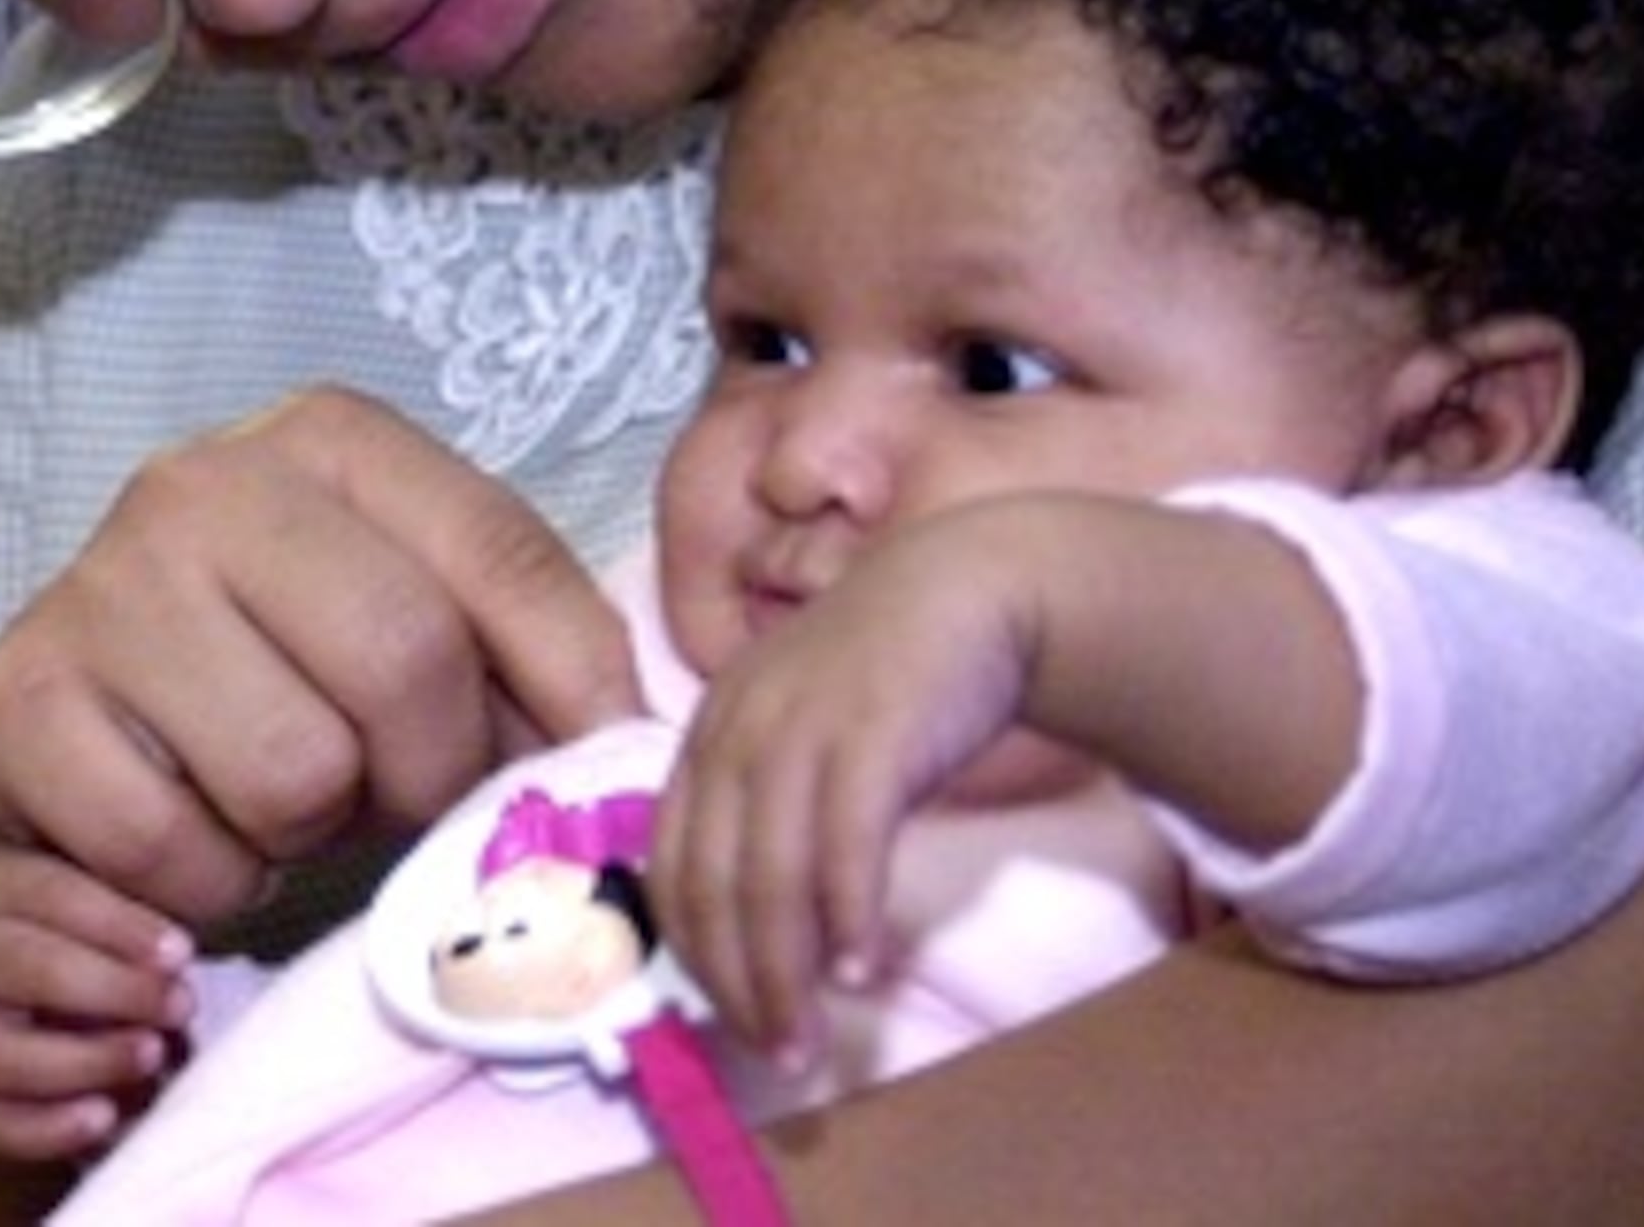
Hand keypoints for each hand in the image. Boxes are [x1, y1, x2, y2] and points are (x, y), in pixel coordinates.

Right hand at [0, 386, 641, 933]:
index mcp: (328, 439)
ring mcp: (100, 582)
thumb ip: (522, 659)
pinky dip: (203, 881)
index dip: (574, 686)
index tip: (595, 769)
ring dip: (304, 832)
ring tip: (270, 799)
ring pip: (293, 767)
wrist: (64, 743)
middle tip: (394, 800)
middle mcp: (202, 479)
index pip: (502, 555)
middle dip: (429, 774)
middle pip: (404, 658)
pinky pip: (176, 844)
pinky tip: (186, 830)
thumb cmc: (276, 685)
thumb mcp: (411, 636)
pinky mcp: (19, 698)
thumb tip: (636, 748)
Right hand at [0, 848, 194, 1164]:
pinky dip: (50, 1129)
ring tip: (151, 1056)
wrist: (47, 985)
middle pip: (25, 968)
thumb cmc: (92, 933)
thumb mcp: (108, 894)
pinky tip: (105, 1117)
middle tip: (180, 1004)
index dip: (119, 926)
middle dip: (111, 990)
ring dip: (85, 1062)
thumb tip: (176, 957)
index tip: (181, 953)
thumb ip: (135, 906)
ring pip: (0, 1054)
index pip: (51, 894)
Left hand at [648, 509, 1049, 1064]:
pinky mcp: (871, 731)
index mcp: (708, 735)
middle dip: (737, 983)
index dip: (693, 954)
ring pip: (769, 876)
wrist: (973, 587)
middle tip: (774, 1056)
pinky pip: (845, 843)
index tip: (728, 1021)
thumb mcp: (801, 734)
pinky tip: (861, 972)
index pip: (670, 865)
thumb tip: (757, 935)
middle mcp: (736, 730)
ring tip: (811, 1041)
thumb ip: (767, 812)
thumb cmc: (887, 678)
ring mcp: (800, 727)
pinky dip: (846, 917)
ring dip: (785, 973)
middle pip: (712, 882)